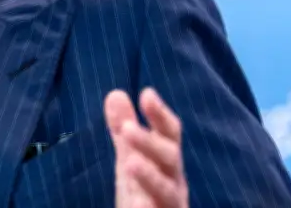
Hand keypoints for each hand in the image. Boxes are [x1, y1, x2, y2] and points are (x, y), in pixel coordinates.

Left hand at [104, 88, 188, 207]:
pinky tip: (136, 206)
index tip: (147, 93)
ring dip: (150, 177)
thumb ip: (125, 132)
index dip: (159, 114)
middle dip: (150, 142)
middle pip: (170, 158)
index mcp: (167, 161)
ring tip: (130, 164)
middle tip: (126, 128)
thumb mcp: (132, 158)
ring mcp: (170, 204)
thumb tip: (116, 94)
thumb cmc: (145, 191)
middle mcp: (174, 181)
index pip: (169, 133)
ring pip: (167, 191)